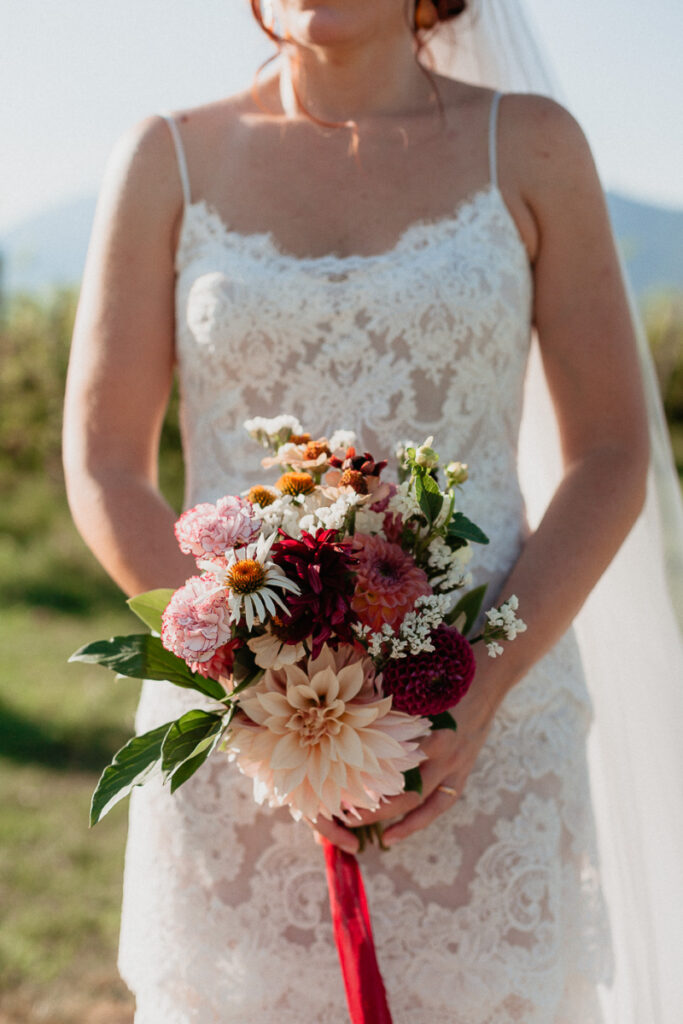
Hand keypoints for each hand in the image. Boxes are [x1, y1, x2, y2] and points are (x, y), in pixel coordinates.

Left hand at [306, 647, 502, 851]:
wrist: (488, 677)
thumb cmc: (444, 673)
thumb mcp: (414, 682)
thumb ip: (386, 701)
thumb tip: (344, 711)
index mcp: (428, 726)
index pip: (387, 759)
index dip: (358, 773)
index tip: (330, 781)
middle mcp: (442, 751)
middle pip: (401, 787)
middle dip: (368, 802)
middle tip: (337, 811)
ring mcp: (455, 765)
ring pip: (417, 802)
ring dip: (387, 817)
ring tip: (354, 828)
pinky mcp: (462, 773)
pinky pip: (438, 806)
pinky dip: (415, 823)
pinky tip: (392, 837)